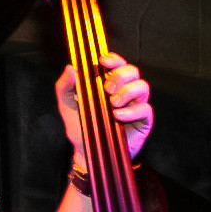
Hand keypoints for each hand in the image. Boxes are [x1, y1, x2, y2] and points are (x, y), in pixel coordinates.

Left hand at [56, 52, 153, 167]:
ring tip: (112, 104)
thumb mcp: (67, 106)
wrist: (87, 153)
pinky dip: (132, 111)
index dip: (114, 59)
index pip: (117, 64)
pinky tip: (118, 116)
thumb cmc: (81, 128)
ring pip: (143, 86)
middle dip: (120, 76)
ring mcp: (135, 105)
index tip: (102, 61)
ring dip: (127, 91)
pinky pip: (145, 109)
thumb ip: (64, 86)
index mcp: (109, 83)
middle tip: (106, 89)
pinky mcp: (143, 121)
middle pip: (133, 71)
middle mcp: (124, 91)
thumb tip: (70, 68)